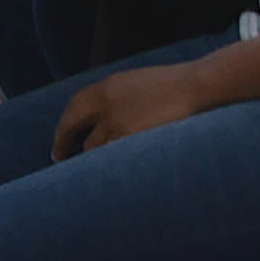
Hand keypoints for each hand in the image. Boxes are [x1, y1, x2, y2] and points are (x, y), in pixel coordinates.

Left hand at [54, 61, 209, 159]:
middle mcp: (105, 104)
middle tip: (59, 159)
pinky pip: (112, 160)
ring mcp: (118, 123)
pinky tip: (117, 175)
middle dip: (63, 146)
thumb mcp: (137, 85)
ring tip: (99, 170)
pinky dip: (112, 167)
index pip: (72, 109)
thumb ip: (114, 101)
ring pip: (93, 150)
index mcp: (106, 87)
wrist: (200, 88)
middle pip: (70, 128)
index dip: (62, 129)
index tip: (59, 144)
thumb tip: (98, 124)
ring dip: (94, 160)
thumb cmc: (176, 88)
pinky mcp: (132, 140)